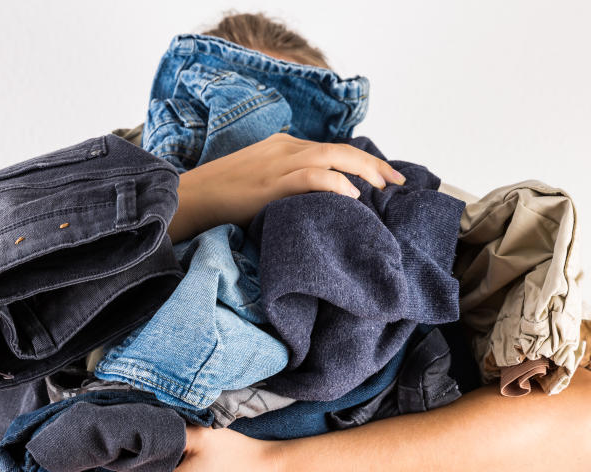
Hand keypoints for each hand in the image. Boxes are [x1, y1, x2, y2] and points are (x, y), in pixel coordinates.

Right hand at [167, 132, 406, 241]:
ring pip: (333, 158)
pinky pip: (311, 177)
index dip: (364, 162)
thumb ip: (289, 186)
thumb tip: (319, 205)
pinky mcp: (271, 182)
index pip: (334, 149)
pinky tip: (352, 196)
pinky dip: (335, 184)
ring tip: (383, 189)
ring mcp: (278, 163)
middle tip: (398, 183)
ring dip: (363, 172)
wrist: (192, 197)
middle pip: (341, 150)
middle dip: (374, 166)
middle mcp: (285, 148)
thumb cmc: (224, 197)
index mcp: (284, 146)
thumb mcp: (262, 182)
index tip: (386, 177)